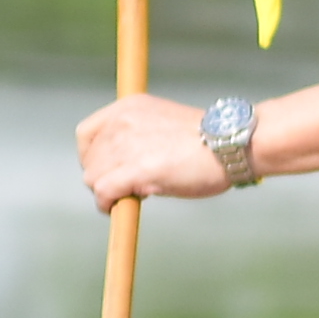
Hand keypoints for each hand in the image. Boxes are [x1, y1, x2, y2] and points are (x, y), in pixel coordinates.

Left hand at [78, 92, 228, 207]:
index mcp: (126, 108)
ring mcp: (126, 146)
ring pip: (94, 179)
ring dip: (108, 192)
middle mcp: (121, 123)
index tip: (105, 170)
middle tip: (129, 187)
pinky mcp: (135, 171)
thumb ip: (136, 137)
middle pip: (90, 161)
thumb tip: (117, 164)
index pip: (86, 135)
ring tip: (134, 195)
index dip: (91, 157)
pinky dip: (106, 204)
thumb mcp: (162, 125)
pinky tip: (117, 208)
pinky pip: (103, 192)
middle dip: (105, 177)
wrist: (232, 144)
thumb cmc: (207, 140)